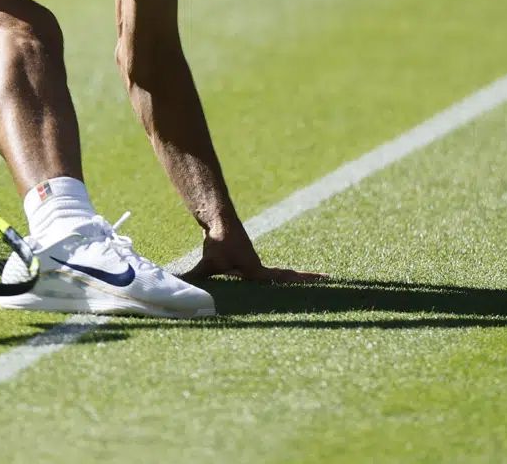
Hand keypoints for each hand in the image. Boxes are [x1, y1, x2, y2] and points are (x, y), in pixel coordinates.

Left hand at [181, 222, 327, 283]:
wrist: (218, 219)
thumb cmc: (216, 242)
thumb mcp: (208, 265)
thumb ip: (195, 279)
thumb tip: (177, 287)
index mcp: (255, 271)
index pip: (283, 280)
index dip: (302, 282)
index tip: (324, 281)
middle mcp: (260, 268)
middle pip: (286, 278)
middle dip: (305, 282)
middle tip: (329, 282)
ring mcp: (256, 264)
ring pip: (279, 276)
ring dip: (296, 281)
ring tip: (318, 285)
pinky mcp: (249, 262)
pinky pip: (268, 272)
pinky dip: (281, 278)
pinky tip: (284, 284)